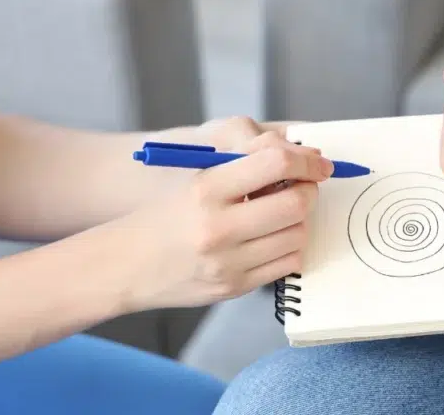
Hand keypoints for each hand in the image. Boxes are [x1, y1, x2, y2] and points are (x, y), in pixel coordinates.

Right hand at [109, 131, 333, 311]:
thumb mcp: (198, 180)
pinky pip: (287, 263)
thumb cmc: (166, 216)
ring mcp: (228, 261)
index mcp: (207, 189)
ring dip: (301, 220)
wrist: (124, 266)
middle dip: (309, 191)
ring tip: (284, 213)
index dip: (307, 161)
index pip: (276, 163)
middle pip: (296, 203)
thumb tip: (300, 157)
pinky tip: (275, 237)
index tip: (319, 163)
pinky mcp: (235, 287)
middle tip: (305, 187)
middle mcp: (218, 227)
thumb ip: (246, 168)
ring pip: (298, 235)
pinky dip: (290, 246)